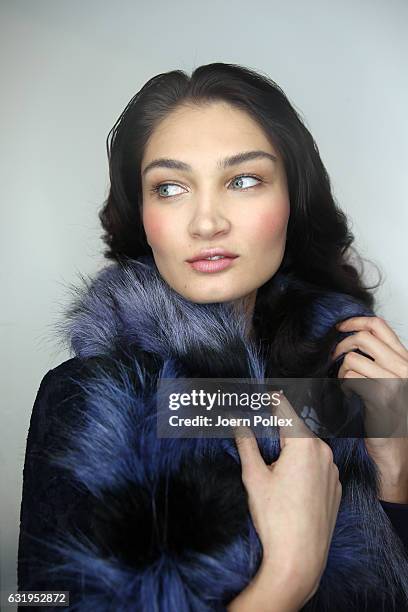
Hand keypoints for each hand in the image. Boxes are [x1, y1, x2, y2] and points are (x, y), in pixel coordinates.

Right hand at [231, 395, 341, 609]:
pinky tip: (290, 486)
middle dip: (279, 431)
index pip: (287, 411)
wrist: (299, 558)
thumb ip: (247, 445)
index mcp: (304, 444)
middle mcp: (324, 452)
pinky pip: (318, 467)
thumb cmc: (275, 517)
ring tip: (273, 467)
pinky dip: (304, 466)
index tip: (267, 390)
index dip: (275, 399)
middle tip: (260, 435)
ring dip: (292, 450)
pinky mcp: (336, 488)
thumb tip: (237, 423)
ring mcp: (333, 471)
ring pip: (309, 449)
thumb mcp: (254, 477)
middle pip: (298, 431)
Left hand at [332, 315, 407, 501]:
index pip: (380, 325)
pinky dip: (343, 384)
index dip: (355, 320)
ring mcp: (394, 382)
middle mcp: (404, 368)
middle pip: (363, 337)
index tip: (339, 327)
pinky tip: (348, 395)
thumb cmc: (391, 421)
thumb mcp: (390, 384)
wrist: (397, 454)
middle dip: (341, 344)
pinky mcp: (381, 397)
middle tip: (332, 357)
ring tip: (344, 384)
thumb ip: (379, 361)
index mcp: (406, 361)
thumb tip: (351, 339)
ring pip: (352, 358)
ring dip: (341, 370)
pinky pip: (351, 377)